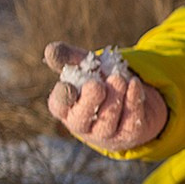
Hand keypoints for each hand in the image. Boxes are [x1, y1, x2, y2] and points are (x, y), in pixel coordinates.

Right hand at [43, 41, 166, 150]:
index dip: (62, 97)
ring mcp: (105, 133)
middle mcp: (82, 124)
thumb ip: (69, 58)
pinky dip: (132, 101)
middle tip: (95, 84)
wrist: (134, 96)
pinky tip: (134, 83)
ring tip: (119, 78)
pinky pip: (131, 121)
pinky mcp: (129, 134)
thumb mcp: (86, 67)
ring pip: (107, 123)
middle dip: (89, 102)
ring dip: (113, 99)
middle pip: (80, 120)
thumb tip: (50, 50)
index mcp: (66, 107)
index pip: (58, 105)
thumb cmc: (101, 81)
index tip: (68, 85)